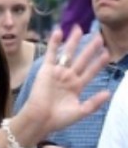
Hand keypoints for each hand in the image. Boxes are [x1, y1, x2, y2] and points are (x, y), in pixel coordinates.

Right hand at [14, 26, 110, 146]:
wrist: (40, 119)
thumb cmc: (58, 119)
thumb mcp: (80, 112)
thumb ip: (94, 102)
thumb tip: (108, 92)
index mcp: (76, 87)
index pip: (91, 71)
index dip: (99, 63)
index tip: (107, 53)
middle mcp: (68, 77)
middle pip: (82, 59)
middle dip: (90, 49)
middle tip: (99, 37)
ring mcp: (57, 73)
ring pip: (68, 54)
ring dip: (73, 41)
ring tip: (79, 29)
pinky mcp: (46, 70)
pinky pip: (51, 54)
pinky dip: (54, 43)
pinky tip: (58, 31)